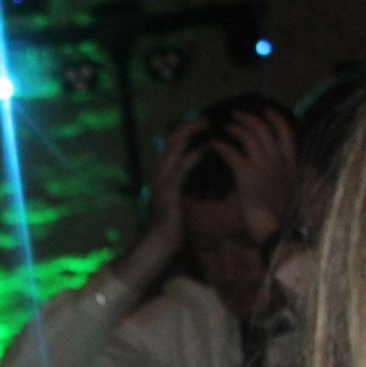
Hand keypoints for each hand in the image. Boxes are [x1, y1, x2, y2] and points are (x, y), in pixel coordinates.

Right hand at [142, 119, 204, 257]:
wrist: (158, 247)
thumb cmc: (172, 228)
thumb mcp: (181, 202)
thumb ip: (187, 187)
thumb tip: (201, 180)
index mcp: (163, 177)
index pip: (172, 147)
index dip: (186, 133)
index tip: (204, 126)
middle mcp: (159, 175)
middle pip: (170, 141)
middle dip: (189, 127)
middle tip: (207, 119)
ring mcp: (161, 183)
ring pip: (172, 149)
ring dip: (189, 135)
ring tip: (206, 125)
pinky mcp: (167, 192)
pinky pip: (180, 169)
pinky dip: (192, 156)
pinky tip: (204, 149)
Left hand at [211, 108, 299, 243]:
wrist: (279, 231)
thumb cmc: (284, 216)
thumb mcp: (294, 190)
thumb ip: (292, 175)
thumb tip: (293, 168)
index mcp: (291, 162)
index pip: (286, 131)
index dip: (275, 118)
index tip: (266, 110)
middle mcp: (279, 159)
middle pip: (264, 128)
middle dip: (248, 117)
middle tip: (234, 114)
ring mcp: (264, 165)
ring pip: (248, 136)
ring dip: (234, 127)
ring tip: (223, 127)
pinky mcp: (248, 175)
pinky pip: (232, 153)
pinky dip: (222, 145)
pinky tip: (213, 144)